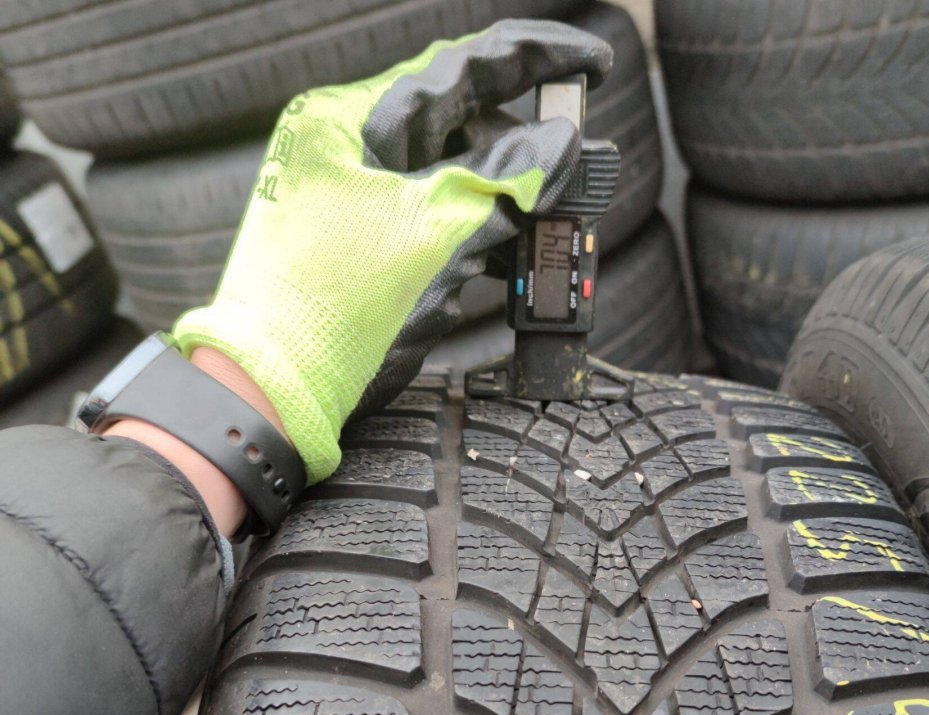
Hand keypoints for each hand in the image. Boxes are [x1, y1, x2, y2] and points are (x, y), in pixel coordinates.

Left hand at [172, 20, 612, 483]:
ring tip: (554, 217)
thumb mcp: (426, 230)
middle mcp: (360, 154)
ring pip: (464, 183)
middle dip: (529, 142)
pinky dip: (489, 240)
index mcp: (352, 122)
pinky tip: (517, 255)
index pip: (458, 68)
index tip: (591, 64)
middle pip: (467, 125)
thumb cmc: (322, 305)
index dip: (534, 58)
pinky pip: (452, 229)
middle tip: (580, 157)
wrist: (282, 388)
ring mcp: (373, 205)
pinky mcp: (386, 253)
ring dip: (513, 201)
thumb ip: (499, 181)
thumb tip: (559, 146)